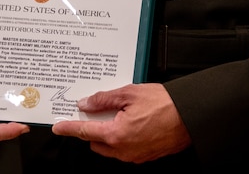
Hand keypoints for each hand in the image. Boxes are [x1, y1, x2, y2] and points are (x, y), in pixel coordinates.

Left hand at [50, 83, 189, 162]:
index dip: (69, 128)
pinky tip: (130, 121)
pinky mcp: (145, 156)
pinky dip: (121, 137)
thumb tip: (87, 104)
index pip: (84, 132)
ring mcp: (135, 155)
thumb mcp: (130, 93)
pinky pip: (124, 148)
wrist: (190, 116)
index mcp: (116, 134)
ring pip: (110, 147)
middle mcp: (123, 149)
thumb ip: (104, 99)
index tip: (58, 127)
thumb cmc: (164, 104)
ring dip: (107, 133)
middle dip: (92, 128)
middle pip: (96, 142)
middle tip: (96, 110)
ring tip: (117, 113)